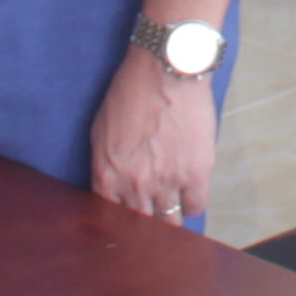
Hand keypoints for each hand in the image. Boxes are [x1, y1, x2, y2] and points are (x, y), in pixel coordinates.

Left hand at [89, 45, 217, 221]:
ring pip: (168, 223)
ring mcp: (166, 182)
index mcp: (107, 175)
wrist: (166, 69)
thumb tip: (110, 190)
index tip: (126, 224)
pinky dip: (192, 203)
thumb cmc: (130, 91)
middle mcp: (134, 185)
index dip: (119, 224)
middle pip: (139, 226)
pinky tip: (189, 193)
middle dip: (144, 226)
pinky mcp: (195, 173)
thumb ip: (104, 166)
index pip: (109, 220)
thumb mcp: (100, 130)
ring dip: (169, 217)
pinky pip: (195, 206)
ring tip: (171, 207)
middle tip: (151, 219)